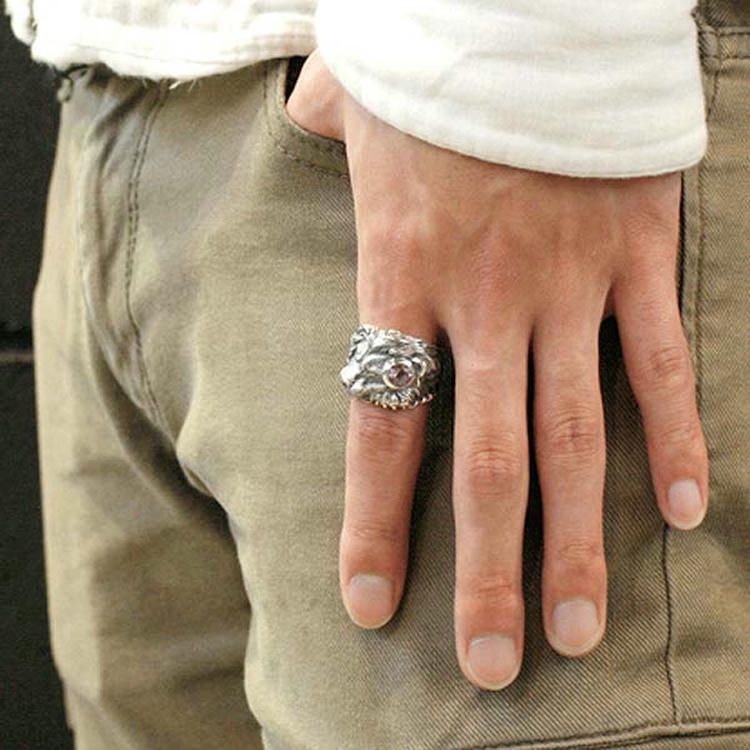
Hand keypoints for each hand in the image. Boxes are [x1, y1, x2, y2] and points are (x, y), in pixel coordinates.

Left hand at [287, 51, 708, 689]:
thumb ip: (328, 135)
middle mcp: (485, 301)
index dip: (377, 527)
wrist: (521, 5)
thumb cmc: (431, 64)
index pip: (382, 431)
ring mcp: (569, 284)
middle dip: (489, 575)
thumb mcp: (361, 110)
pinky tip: (686, 510)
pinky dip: (679, 437)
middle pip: (487, 466)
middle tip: (498, 666)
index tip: (373, 606)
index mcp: (402, 277)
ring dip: (582, 541)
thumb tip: (308, 121)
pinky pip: (659, 363)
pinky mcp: (636, 256)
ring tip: (580, 631)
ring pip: (577, 438)